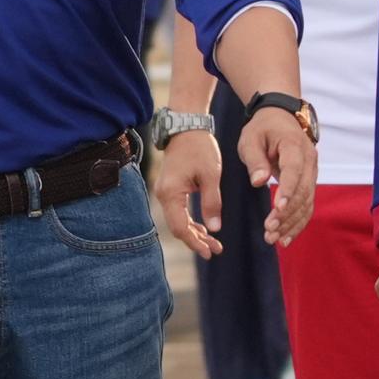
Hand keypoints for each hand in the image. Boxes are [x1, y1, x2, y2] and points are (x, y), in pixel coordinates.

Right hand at [156, 128, 222, 255]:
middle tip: (215, 250)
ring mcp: (165, 192)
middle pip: (177, 227)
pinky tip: (204, 228)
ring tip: (214, 243)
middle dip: (196, 240)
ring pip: (178, 220)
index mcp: (171, 193)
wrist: (187, 127)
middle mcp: (163, 195)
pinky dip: (190, 221)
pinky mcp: (170, 188)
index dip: (195, 242)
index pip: (180, 227)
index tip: (211, 252)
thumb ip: (212, 203)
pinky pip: (178, 211)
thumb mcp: (211, 176)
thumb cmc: (200, 148)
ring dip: (195, 232)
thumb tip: (215, 228)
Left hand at [239, 102, 316, 248]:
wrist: (280, 118)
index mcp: (294, 146)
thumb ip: (255, 159)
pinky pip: (306, 206)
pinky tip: (285, 238)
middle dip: (287, 213)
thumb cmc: (262, 128)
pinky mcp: (309, 183)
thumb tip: (259, 182)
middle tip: (268, 230)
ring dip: (291, 223)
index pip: (294, 170)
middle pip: (303, 191)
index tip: (277, 208)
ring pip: (307, 202)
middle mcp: (309, 161)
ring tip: (273, 238)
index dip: (288, 190)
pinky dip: (297, 223)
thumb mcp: (251, 138)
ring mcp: (312, 173)